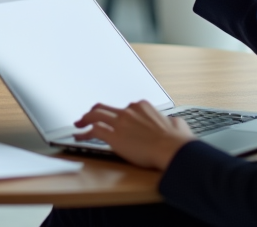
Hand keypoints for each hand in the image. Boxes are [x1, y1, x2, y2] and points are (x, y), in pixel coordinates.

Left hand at [74, 100, 194, 169]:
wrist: (172, 149)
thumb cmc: (177, 141)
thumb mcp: (178, 124)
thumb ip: (172, 121)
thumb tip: (174, 122)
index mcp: (143, 107)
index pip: (124, 108)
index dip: (117, 114)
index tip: (114, 118)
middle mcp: (129, 111)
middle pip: (105, 107)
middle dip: (94, 111)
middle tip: (88, 116)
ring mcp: (120, 122)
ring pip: (95, 115)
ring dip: (84, 119)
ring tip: (78, 124)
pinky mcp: (113, 136)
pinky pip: (93, 131)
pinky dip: (84, 133)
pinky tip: (79, 136)